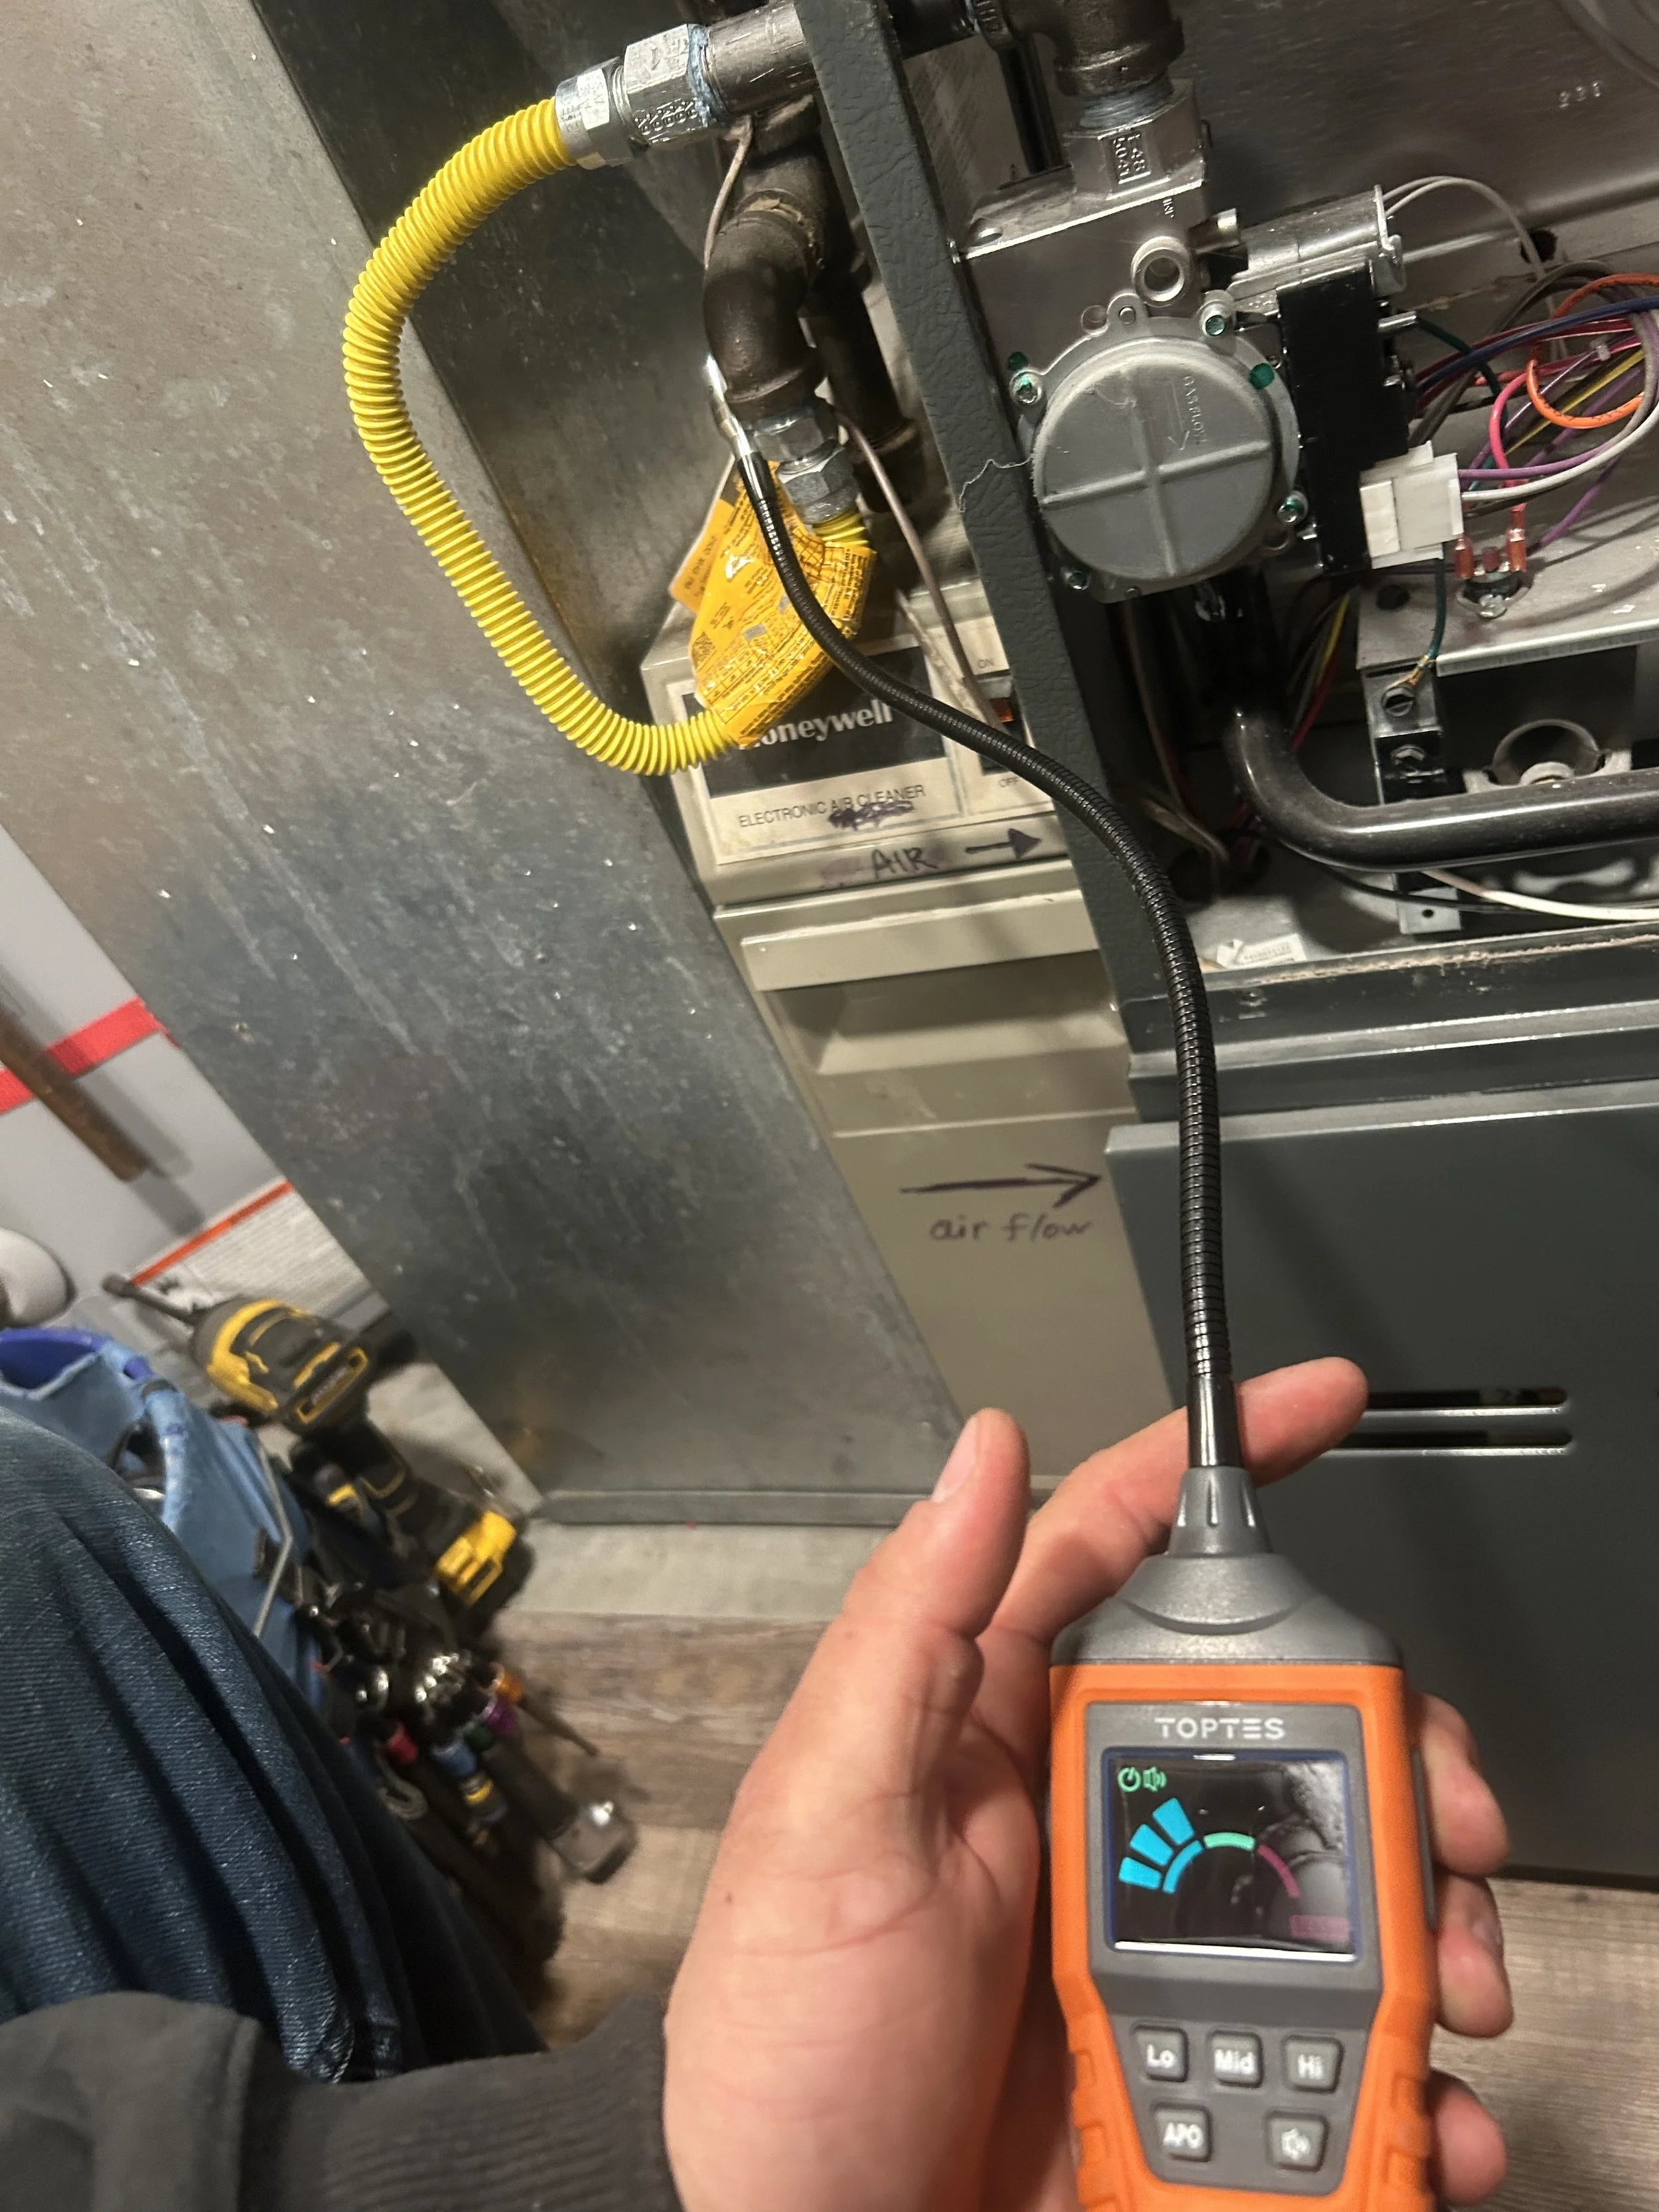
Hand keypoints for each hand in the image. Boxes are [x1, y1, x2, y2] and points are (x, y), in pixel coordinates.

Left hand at [663, 1361, 1510, 2211]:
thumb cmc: (785, 2053)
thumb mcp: (823, 1825)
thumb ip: (903, 1634)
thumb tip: (976, 1456)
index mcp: (989, 1723)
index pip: (1107, 1545)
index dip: (1211, 1460)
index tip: (1317, 1399)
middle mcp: (1079, 1806)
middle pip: (1267, 1705)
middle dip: (1383, 1729)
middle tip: (1444, 1797)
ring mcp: (1140, 1924)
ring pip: (1320, 1854)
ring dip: (1409, 1898)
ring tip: (1441, 1971)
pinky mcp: (1185, 2040)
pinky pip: (1325, 2018)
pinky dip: (1392, 2052)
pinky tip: (1411, 2089)